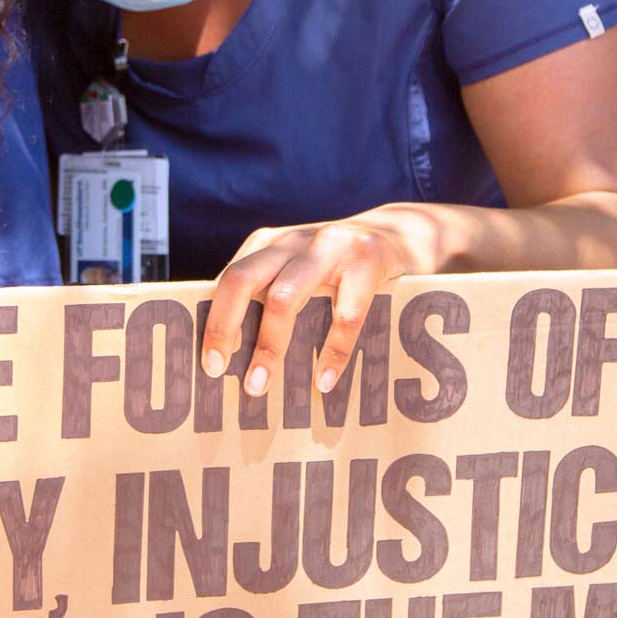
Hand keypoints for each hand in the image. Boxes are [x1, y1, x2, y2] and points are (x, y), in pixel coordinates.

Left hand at [199, 208, 437, 399]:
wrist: (408, 232)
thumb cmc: (344, 265)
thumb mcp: (303, 267)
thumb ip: (274, 291)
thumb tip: (237, 350)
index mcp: (272, 243)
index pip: (228, 278)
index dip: (213, 319)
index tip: (208, 361)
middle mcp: (294, 240)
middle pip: (242, 280)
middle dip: (224, 327)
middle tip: (217, 370)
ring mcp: (330, 247)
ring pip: (284, 298)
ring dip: (268, 347)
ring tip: (259, 386)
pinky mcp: (367, 262)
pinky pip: (344, 315)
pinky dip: (332, 353)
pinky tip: (324, 382)